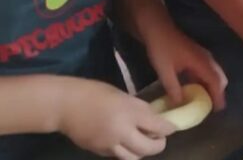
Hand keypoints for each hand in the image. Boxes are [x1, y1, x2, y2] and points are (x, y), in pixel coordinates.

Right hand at [56, 78, 174, 158]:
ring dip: (142, 152)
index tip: (172, 127)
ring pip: (134, 158)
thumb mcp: (124, 96)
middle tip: (160, 138)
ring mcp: (110, 144)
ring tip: (143, 142)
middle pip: (149, 148)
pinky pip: (119, 156)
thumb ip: (140, 109)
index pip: (158, 126)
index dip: (168, 128)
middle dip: (159, 144)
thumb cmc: (95, 93)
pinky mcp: (99, 152)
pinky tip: (126, 143)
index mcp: (130, 113)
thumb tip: (154, 118)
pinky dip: (127, 152)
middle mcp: (122, 132)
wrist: (66, 105)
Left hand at [144, 25, 227, 110]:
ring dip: (212, 86)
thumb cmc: (161, 47)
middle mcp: (206, 58)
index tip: (218, 109)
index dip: (218, 95)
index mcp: (201, 62)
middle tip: (213, 107)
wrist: (156, 27)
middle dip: (218, 92)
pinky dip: (205, 81)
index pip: (216, 81)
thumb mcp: (164, 70)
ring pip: (213, 73)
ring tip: (206, 100)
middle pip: (219, 77)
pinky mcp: (195, 55)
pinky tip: (195, 88)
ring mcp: (202, 55)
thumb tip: (180, 104)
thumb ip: (173, 88)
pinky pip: (206, 70)